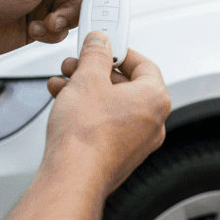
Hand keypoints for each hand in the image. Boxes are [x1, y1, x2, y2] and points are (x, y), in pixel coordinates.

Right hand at [44, 34, 170, 197]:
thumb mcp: (87, 78)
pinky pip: (108, 124)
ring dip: (88, 91)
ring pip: (113, 105)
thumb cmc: (86, 136)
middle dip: (97, 72)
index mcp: (155, 99)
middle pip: (126, 85)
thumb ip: (95, 53)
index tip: (104, 46)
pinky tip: (66, 105)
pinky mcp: (120, 156)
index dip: (120, 51)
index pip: (144, 63)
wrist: (72, 177)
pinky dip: (89, 111)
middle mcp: (152, 122)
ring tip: (64, 84)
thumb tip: (99, 42)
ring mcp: (137, 142)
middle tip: (78, 65)